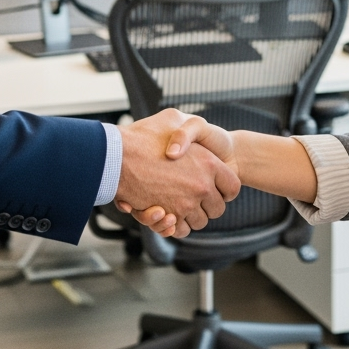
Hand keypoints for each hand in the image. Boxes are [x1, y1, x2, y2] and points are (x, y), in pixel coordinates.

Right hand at [113, 109, 239, 237]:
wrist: (117, 156)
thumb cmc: (143, 136)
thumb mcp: (173, 118)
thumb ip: (188, 129)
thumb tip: (195, 141)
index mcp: (209, 163)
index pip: (232, 187)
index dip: (225, 189)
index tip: (216, 187)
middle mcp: (201, 186)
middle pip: (218, 209)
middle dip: (208, 205)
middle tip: (194, 195)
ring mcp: (185, 204)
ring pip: (199, 221)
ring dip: (190, 215)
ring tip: (177, 201)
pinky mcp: (168, 217)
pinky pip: (180, 230)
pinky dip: (175, 226)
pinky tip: (166, 212)